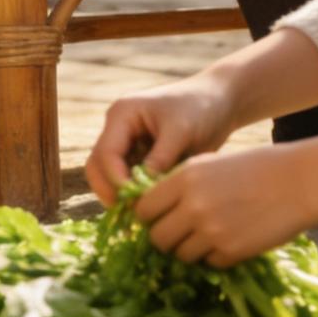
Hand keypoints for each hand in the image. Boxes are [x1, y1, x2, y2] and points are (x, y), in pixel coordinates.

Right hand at [85, 76, 237, 205]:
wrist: (219, 100)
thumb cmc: (200, 107)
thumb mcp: (181, 130)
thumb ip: (161, 159)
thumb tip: (143, 192)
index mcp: (122, 115)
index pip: (105, 154)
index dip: (116, 181)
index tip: (137, 202)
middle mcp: (118, 130)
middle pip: (98, 168)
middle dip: (111, 193)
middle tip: (135, 215)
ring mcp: (127, 145)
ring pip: (110, 178)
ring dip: (123, 197)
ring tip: (146, 215)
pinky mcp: (140, 158)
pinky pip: (129, 182)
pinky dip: (137, 195)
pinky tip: (154, 208)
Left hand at [134, 144, 317, 266]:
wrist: (297, 182)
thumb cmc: (253, 167)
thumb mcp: (209, 164)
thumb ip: (179, 183)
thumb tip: (153, 208)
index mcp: (184, 179)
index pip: (144, 209)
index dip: (148, 216)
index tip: (157, 218)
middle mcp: (193, 206)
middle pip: (157, 238)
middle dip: (165, 238)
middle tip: (178, 233)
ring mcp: (211, 232)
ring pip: (181, 255)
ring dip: (189, 250)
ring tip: (206, 235)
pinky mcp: (231, 252)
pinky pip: (209, 263)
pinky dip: (214, 256)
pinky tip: (229, 238)